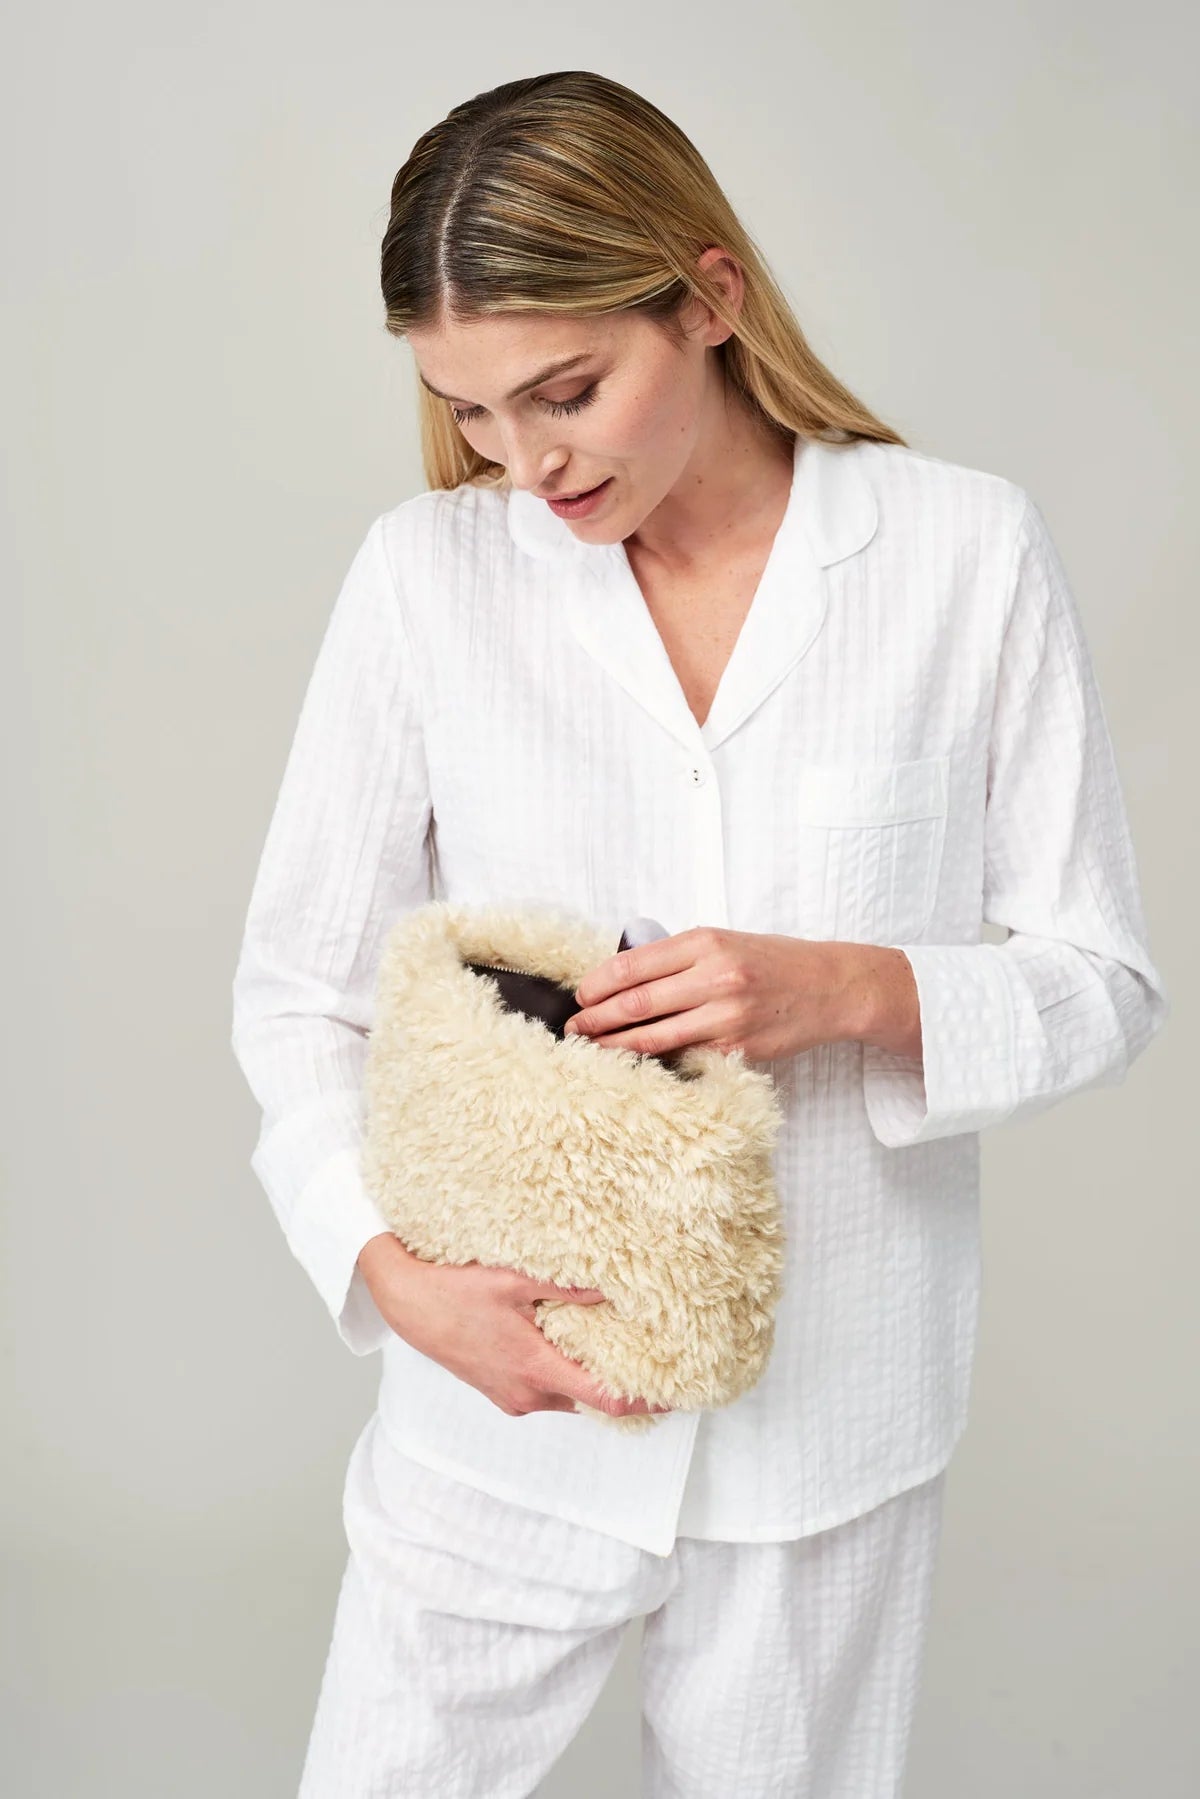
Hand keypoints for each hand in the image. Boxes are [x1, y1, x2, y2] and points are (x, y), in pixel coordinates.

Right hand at [355, 1234, 670, 1418]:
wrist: (404, 1302)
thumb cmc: (452, 1290)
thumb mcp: (513, 1279)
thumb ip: (566, 1287)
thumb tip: (613, 1289)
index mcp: (535, 1369)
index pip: (605, 1399)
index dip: (647, 1400)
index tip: (679, 1392)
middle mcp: (528, 1394)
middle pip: (590, 1401)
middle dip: (623, 1384)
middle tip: (655, 1358)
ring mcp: (512, 1396)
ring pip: (567, 1395)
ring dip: (589, 1378)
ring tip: (617, 1346)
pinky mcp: (500, 1390)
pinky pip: (545, 1390)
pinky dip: (564, 1375)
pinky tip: (571, 1344)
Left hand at [563, 925, 878, 1062]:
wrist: (830, 987)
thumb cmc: (773, 961)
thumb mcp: (725, 940)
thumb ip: (679, 956)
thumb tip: (624, 976)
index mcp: (706, 943)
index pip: (634, 965)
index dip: (599, 983)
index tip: (580, 995)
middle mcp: (715, 977)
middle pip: (637, 1003)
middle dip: (597, 1018)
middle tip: (573, 1028)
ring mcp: (727, 1017)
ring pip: (655, 1037)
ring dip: (615, 1046)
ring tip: (592, 1049)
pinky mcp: (738, 1049)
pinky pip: (686, 1057)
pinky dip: (656, 1062)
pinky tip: (635, 1065)